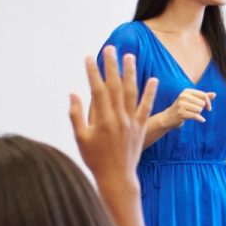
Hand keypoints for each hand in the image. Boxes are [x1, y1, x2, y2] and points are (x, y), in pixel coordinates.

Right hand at [71, 47, 155, 188]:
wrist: (117, 177)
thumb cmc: (95, 159)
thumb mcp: (80, 138)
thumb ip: (76, 115)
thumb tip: (73, 93)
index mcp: (102, 120)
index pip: (97, 90)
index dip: (93, 73)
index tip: (89, 57)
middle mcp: (119, 118)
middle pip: (116, 86)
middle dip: (112, 66)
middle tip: (111, 48)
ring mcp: (132, 122)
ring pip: (132, 93)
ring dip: (131, 73)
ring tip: (130, 57)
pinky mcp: (141, 127)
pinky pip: (147, 107)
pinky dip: (150, 93)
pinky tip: (152, 79)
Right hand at [158, 88, 212, 134]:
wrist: (168, 117)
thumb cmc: (183, 108)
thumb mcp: (192, 100)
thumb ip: (204, 97)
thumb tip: (214, 94)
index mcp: (187, 91)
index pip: (204, 95)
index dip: (208, 103)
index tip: (209, 108)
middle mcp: (183, 96)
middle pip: (202, 103)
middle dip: (201, 109)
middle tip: (194, 111)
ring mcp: (181, 104)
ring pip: (199, 110)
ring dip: (198, 114)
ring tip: (191, 114)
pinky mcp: (181, 113)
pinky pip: (196, 116)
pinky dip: (200, 119)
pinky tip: (201, 120)